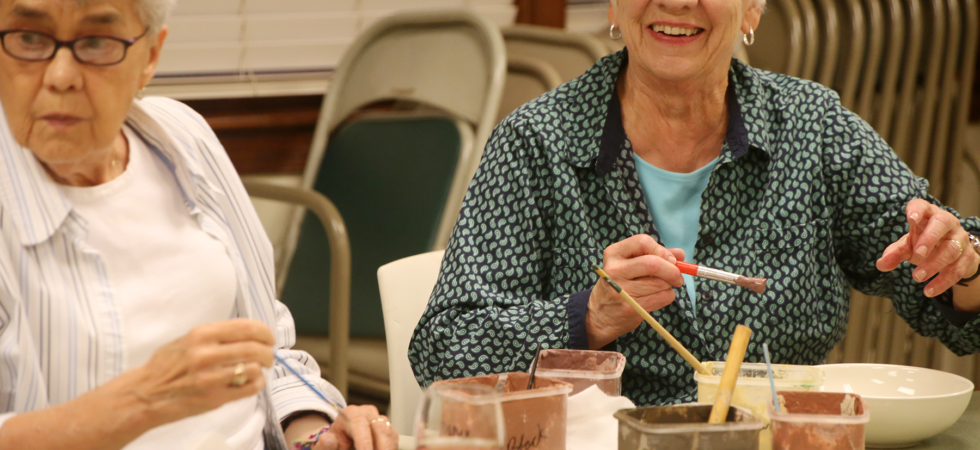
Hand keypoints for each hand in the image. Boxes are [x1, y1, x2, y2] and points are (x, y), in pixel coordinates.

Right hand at [113, 319, 274, 426]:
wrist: (145, 394)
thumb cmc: (165, 366)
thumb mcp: (186, 339)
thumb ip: (214, 335)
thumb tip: (246, 331)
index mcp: (201, 334)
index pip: (246, 327)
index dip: (264, 331)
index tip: (269, 337)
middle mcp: (206, 354)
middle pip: (254, 348)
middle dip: (268, 351)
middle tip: (269, 355)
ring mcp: (211, 378)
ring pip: (254, 368)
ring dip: (261, 368)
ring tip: (258, 369)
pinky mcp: (214, 398)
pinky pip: (249, 388)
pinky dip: (257, 383)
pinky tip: (252, 381)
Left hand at [315, 405, 396, 449]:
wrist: (340, 444)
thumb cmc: (333, 446)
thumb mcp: (324, 447)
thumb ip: (324, 446)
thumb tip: (328, 439)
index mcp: (350, 414)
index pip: (360, 425)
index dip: (365, 443)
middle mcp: (367, 413)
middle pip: (380, 429)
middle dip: (381, 448)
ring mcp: (380, 419)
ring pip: (390, 434)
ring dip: (387, 448)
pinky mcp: (388, 429)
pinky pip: (393, 439)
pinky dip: (390, 449)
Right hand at [587, 234, 684, 348]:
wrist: (599, 315)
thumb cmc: (618, 285)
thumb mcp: (628, 265)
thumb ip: (654, 256)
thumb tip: (680, 254)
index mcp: (614, 254)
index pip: (643, 242)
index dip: (661, 250)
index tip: (669, 259)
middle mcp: (615, 270)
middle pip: (654, 263)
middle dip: (672, 270)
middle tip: (677, 276)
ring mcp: (622, 290)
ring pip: (661, 283)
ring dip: (669, 286)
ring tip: (661, 288)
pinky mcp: (631, 308)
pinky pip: (662, 297)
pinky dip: (667, 296)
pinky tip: (656, 297)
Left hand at [876, 199, 979, 297]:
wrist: (955, 255)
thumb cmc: (926, 243)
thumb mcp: (908, 245)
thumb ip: (895, 252)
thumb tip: (881, 264)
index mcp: (930, 216)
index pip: (923, 206)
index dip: (917, 209)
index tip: (910, 218)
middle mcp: (948, 224)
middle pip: (941, 224)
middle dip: (930, 238)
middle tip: (918, 253)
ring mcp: (960, 240)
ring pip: (951, 250)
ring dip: (934, 264)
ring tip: (916, 277)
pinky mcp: (968, 258)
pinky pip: (957, 270)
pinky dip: (942, 282)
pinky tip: (928, 291)